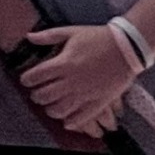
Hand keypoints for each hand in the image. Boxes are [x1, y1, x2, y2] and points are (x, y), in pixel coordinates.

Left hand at [19, 25, 137, 134]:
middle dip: (36, 96)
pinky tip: (67, 121)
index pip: (36, 76)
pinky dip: (72, 122)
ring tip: (50, 106)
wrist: (127, 47)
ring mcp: (86, 93)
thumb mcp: (71, 32)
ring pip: (60, 109)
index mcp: (64, 63)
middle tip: (36, 94)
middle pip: (45, 95)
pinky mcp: (100, 101)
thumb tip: (28, 37)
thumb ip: (48, 36)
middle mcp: (73, 80)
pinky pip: (82, 118)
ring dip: (50, 110)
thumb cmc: (98, 38)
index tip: (26, 80)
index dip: (27, 79)